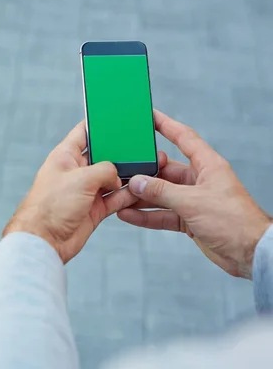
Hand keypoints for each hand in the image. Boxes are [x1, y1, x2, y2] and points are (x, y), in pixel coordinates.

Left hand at [3, 120, 167, 263]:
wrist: (44, 240)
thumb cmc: (51, 206)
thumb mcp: (81, 178)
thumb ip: (104, 170)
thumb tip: (118, 176)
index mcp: (65, 156)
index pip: (84, 132)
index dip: (100, 124)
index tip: (118, 117)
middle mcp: (76, 171)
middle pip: (103, 155)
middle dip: (122, 151)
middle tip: (142, 146)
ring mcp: (86, 190)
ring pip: (113, 177)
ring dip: (129, 175)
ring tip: (149, 167)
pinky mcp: (94, 209)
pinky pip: (116, 198)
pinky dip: (128, 195)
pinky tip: (142, 189)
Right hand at [118, 110, 272, 278]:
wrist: (249, 253)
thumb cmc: (235, 222)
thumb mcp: (193, 202)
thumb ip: (162, 192)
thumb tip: (139, 182)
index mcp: (208, 166)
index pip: (184, 138)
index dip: (166, 125)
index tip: (149, 116)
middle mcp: (199, 180)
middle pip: (165, 170)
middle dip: (144, 173)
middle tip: (124, 171)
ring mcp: (193, 200)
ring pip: (160, 194)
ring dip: (141, 197)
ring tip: (120, 197)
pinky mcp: (188, 219)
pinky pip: (162, 214)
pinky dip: (146, 215)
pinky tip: (130, 215)